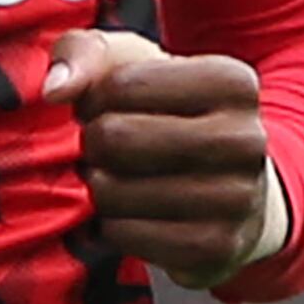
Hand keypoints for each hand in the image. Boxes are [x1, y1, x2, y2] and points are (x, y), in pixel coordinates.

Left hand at [45, 28, 285, 289]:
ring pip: (117, 192)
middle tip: (103, 147)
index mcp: (233, 82)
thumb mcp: (131, 65)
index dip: (93, 98)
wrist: (228, 185)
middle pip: (117, 138)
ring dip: (99, 187)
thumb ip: (84, 56)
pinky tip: (128, 212)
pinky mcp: (219, 248)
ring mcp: (239, 199)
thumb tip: (54, 89)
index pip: (122, 84)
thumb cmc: (167, 111)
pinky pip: (128, 236)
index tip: (104, 107)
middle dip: (93, 143)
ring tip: (116, 178)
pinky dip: (111, 226)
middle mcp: (248, 140)